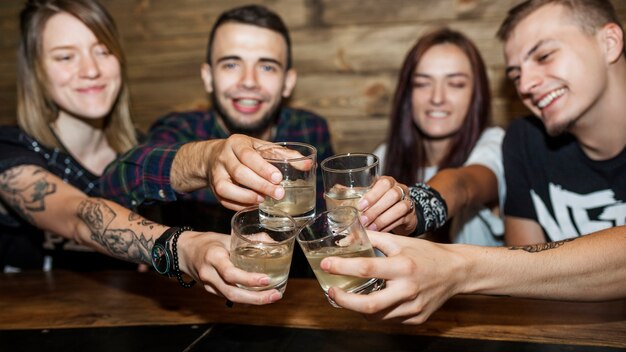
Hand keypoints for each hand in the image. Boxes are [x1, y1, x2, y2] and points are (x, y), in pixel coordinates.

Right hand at [173, 134, 285, 210]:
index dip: (263, 168)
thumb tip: (308, 164)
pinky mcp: (213, 188)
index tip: (278, 178)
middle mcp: (223, 157)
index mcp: (236, 143)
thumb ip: (284, 155)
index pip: (248, 155)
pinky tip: (253, 206)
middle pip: (239, 173)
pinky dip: (239, 205)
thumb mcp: (261, 147)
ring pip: (226, 188)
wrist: (214, 156)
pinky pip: (224, 200)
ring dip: (247, 196)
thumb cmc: (245, 151)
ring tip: (264, 200)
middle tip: (279, 193)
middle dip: (260, 185)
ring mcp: (215, 174)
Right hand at [177, 231, 282, 304]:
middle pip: (232, 292)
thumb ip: (247, 240)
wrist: (184, 252)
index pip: (230, 273)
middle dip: (256, 298)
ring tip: (273, 296)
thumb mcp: (226, 237)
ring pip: (232, 298)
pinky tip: (260, 295)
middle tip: (276, 295)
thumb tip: (273, 242)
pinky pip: (230, 297)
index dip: (249, 279)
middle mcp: (209, 274)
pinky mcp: (211, 291)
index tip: (266, 279)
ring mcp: (209, 285)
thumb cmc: (206, 242)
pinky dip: (246, 298)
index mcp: (213, 257)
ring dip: (254, 300)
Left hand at [320, 231, 466, 322]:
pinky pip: (388, 319)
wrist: (457, 272)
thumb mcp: (401, 241)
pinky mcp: (416, 319)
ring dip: (357, 307)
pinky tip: (372, 300)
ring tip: (348, 296)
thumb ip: (373, 238)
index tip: (325, 264)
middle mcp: (408, 290)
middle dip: (344, 301)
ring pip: (376, 316)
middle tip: (331, 292)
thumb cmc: (426, 253)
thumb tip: (346, 238)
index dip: (342, 267)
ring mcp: (412, 308)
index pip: (366, 269)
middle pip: (369, 305)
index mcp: (403, 267)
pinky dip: (375, 311)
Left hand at [358, 176, 415, 234]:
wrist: (400, 214)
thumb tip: (336, 188)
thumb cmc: (380, 202)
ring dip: (383, 219)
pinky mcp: (411, 216)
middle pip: (393, 195)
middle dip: (376, 209)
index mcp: (388, 182)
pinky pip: (402, 220)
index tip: (360, 206)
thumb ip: (355, 193)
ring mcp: (408, 202)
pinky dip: (389, 226)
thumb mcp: (368, 195)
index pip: (384, 183)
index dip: (372, 195)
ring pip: (400, 207)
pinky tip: (379, 232)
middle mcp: (400, 189)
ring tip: (371, 228)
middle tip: (363, 220)